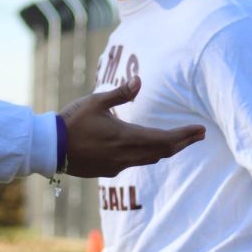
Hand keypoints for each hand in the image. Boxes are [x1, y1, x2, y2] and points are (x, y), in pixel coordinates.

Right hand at [59, 77, 205, 177]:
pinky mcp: (109, 170)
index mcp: (126, 137)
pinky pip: (136, 162)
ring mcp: (118, 165)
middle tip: (199, 135)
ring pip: (151, 159)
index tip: (200, 130)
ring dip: (167, 150)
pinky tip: (149, 149)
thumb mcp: (95, 101)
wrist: (50, 148)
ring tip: (180, 141)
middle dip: (183, 142)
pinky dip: (149, 154)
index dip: (184, 135)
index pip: (164, 138)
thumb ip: (120, 93)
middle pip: (163, 151)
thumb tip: (139, 80)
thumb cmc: (72, 121)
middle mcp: (126, 154)